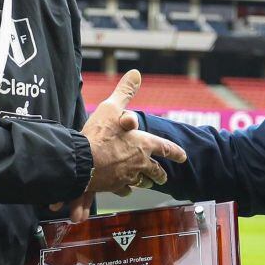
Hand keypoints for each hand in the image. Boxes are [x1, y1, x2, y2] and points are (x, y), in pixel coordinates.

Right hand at [50, 70, 186, 221]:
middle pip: (155, 171)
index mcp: (143, 144)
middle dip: (160, 174)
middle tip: (163, 178)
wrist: (81, 161)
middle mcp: (139, 162)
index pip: (165, 148)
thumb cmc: (98, 134)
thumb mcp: (112, 106)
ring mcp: (126, 177)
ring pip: (141, 183)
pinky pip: (123, 190)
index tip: (184, 157)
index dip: (176, 152)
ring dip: (145, 183)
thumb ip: (125, 91)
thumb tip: (135, 73)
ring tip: (146, 184)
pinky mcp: (112, 187)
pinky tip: (123, 190)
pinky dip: (124, 190)